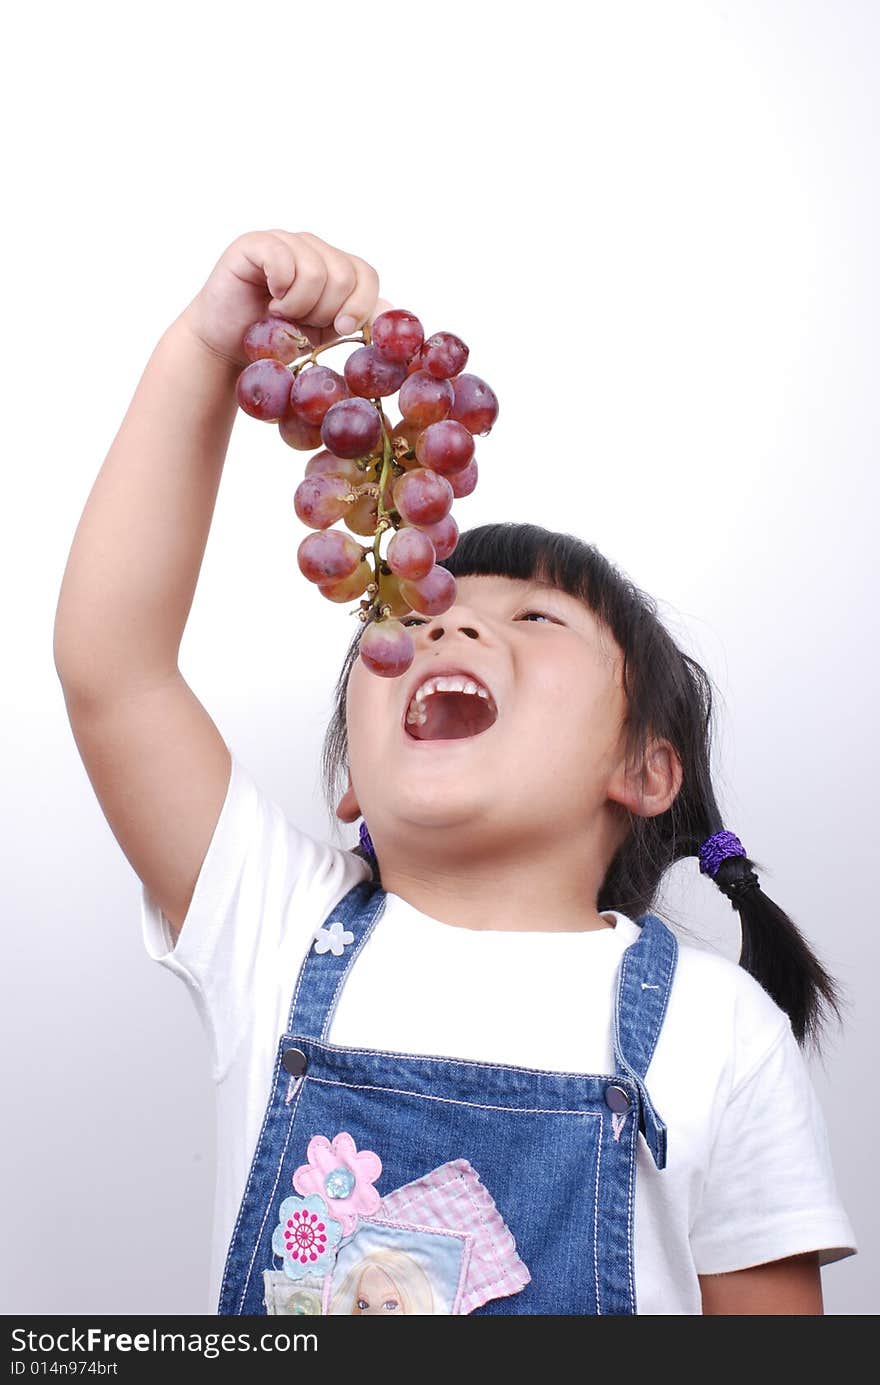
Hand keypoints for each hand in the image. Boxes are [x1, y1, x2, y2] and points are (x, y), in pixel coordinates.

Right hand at [181, 229, 392, 367]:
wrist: (228, 346)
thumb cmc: (275, 341)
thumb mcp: (324, 336)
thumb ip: (357, 320)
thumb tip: (391, 311)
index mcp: (334, 266)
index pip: (366, 274)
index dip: (361, 304)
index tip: (342, 329)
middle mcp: (311, 248)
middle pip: (343, 275)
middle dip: (324, 312)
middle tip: (300, 322)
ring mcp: (284, 242)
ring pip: (316, 272)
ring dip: (298, 307)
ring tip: (280, 314)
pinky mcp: (255, 244)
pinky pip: (283, 260)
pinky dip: (280, 290)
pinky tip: (268, 299)